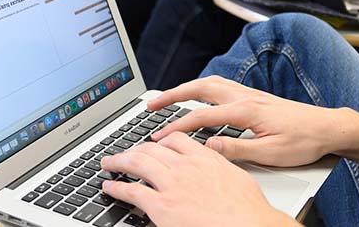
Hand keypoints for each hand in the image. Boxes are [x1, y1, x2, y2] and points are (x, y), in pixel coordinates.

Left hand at [101, 133, 294, 226]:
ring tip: (108, 163)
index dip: (159, 141)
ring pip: (136, 163)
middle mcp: (185, 166)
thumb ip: (219, 166)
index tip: (152, 143)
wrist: (249, 226)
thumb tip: (216, 166)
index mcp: (204, 157)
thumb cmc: (248, 210)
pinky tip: (110, 187)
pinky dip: (116, 187)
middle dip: (133, 149)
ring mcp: (171, 184)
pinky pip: (131, 191)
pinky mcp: (161, 205)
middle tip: (124, 153)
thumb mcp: (236, 177)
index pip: (175, 139)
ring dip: (118, 161)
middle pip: (151, 148)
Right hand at [146, 76, 339, 167]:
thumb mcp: (271, 153)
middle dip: (172, 95)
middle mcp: (245, 96)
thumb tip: (208, 148)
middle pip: (200, 88)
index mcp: (246, 111)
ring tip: (167, 98)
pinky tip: (199, 96)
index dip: (177, 126)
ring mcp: (250, 94)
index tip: (159, 136)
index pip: (202, 116)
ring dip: (186, 89)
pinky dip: (202, 88)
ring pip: (210, 83)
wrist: (328, 127)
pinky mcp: (255, 97)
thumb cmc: (304, 141)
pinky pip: (221, 86)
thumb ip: (237, 150)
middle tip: (151, 104)